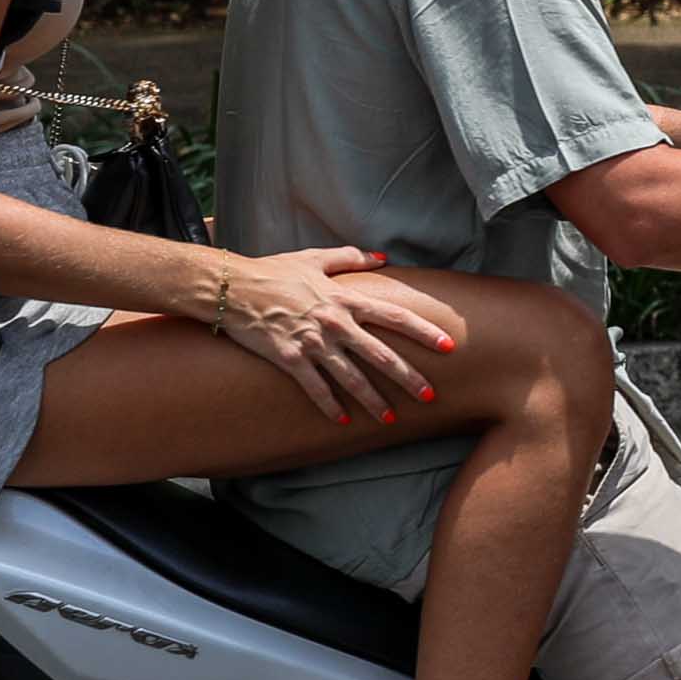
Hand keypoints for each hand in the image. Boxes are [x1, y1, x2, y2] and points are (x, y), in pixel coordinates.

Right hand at [201, 245, 459, 425]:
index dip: (423, 331)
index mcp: (346, 298)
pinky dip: (329, 406)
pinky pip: (315, 388)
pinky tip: (343, 422)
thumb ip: (351, 258)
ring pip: (352, 377)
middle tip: (431, 396)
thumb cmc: (273, 270)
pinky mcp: (289, 358)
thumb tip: (383, 257)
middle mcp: (335, 322)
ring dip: (374, 400)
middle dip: (408, 377)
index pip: (395, 316)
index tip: (448, 346)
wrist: (231, 287)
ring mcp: (313, 342)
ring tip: (392, 419)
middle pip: (381, 354)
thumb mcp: (315, 258)